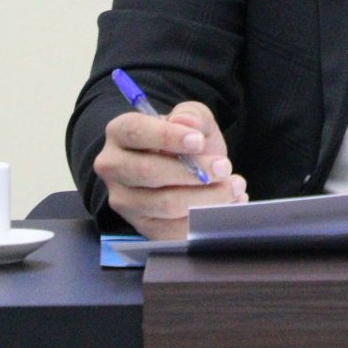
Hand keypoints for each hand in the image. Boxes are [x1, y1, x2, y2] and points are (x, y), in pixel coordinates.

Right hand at [93, 100, 246, 239]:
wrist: (183, 170)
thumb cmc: (183, 141)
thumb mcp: (192, 119)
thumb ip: (192, 116)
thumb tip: (186, 124)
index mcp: (120, 133)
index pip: (136, 132)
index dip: (168, 136)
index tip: (199, 141)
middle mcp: (114, 168)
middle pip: (148, 172)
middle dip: (193, 171)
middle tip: (224, 167)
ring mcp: (125, 201)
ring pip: (165, 204)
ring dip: (206, 197)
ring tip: (234, 186)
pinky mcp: (142, 228)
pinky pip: (173, 231)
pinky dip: (204, 220)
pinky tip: (229, 204)